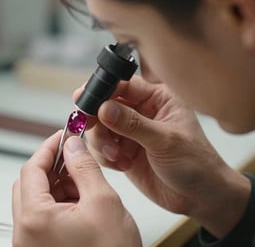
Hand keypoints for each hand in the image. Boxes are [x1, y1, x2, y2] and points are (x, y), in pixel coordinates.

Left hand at [12, 132, 141, 246]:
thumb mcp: (103, 203)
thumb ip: (85, 168)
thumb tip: (74, 147)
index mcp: (35, 219)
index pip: (31, 168)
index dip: (48, 147)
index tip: (62, 136)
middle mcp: (26, 233)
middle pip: (29, 183)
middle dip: (53, 166)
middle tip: (74, 156)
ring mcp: (31, 242)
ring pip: (37, 199)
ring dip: (58, 184)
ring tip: (83, 182)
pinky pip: (43, 216)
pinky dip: (60, 203)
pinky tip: (80, 200)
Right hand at [77, 76, 249, 237]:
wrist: (199, 197)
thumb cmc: (195, 163)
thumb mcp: (165, 140)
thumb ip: (133, 124)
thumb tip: (104, 108)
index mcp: (157, 99)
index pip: (124, 85)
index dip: (102, 90)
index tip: (85, 100)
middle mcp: (141, 112)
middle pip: (105, 105)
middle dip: (97, 120)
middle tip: (95, 131)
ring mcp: (130, 132)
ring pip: (100, 127)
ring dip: (102, 142)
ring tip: (117, 155)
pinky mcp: (123, 151)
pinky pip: (101, 148)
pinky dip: (106, 157)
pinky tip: (123, 165)